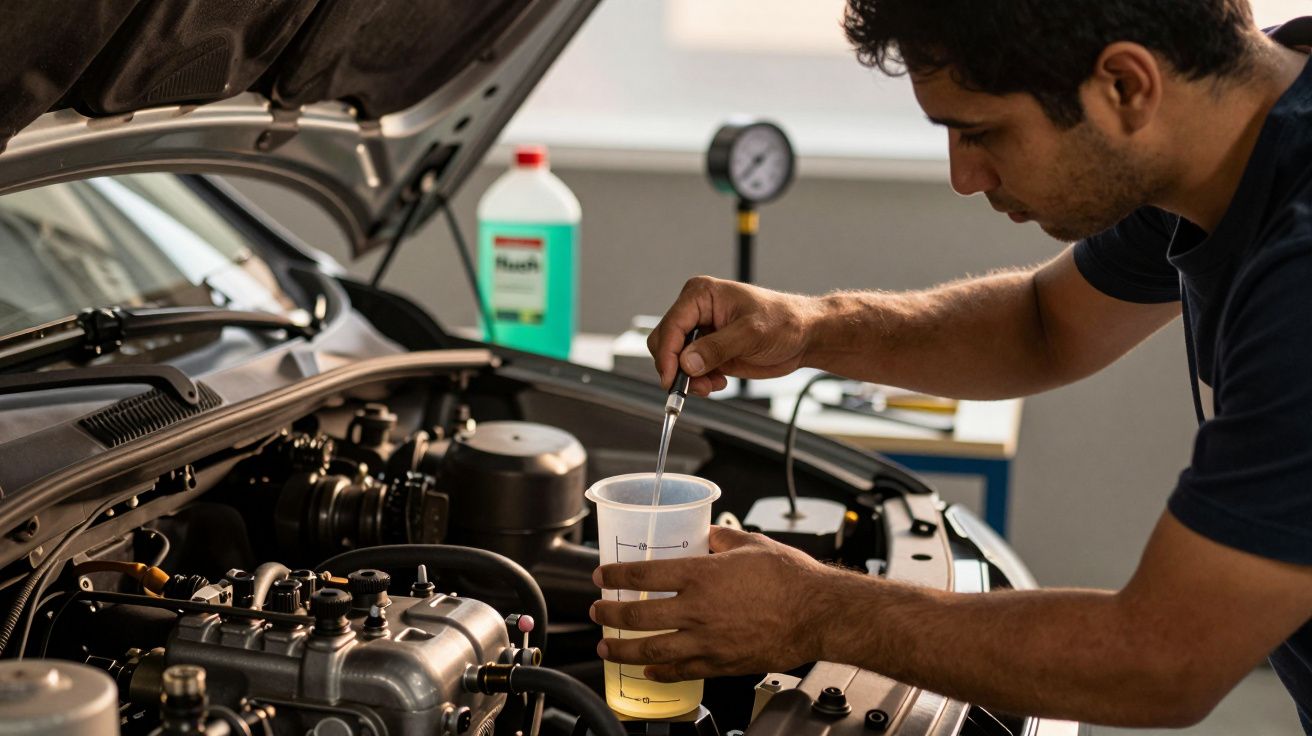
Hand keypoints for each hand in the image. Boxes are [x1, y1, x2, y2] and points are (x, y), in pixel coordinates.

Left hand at [589, 526, 841, 681]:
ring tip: (607, 648)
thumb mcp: (751, 543)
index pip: (644, 574)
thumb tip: (706, 534)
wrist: (818, 614)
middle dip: (610, 614)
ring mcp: (707, 640)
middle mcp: (697, 610)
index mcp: (701, 575)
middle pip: (638, 615)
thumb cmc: (791, 577)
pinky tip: (649, 671)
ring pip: (652, 650)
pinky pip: (682, 670)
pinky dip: (661, 672)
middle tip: (597, 612)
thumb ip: (721, 538)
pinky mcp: (722, 662)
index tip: (601, 575)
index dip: (616, 574)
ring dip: (624, 649)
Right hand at [647, 276, 823, 395]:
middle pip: (665, 343)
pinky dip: (698, 382)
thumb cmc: (784, 321)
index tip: (672, 379)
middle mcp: (696, 311)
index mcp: (701, 295)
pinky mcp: (708, 351)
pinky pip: (689, 371)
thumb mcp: (751, 333)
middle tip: (694, 386)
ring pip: (675, 361)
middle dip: (676, 368)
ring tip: (712, 385)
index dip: (668, 354)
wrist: (804, 336)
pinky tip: (718, 382)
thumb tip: (687, 362)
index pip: (672, 325)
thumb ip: (717, 348)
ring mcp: (701, 332)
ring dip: (689, 379)